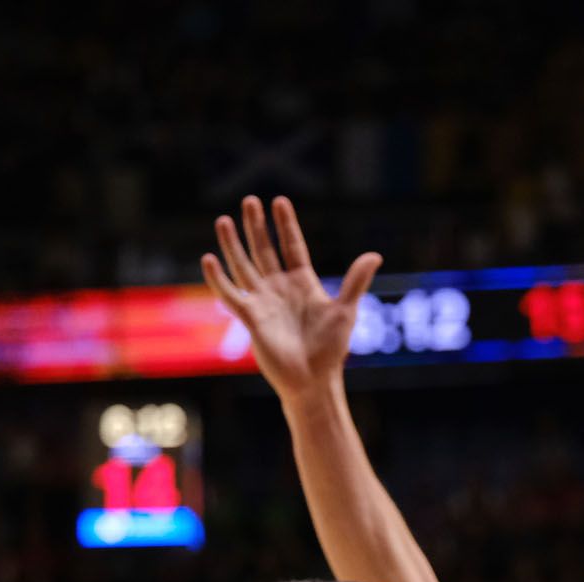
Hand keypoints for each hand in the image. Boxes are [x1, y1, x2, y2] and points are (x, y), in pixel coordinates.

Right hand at [200, 195, 382, 399]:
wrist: (314, 380)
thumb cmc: (331, 349)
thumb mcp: (346, 311)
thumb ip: (356, 281)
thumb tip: (375, 255)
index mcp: (303, 283)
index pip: (292, 246)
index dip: (286, 225)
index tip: (279, 201)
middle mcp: (280, 288)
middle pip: (265, 250)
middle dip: (257, 226)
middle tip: (249, 200)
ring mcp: (264, 302)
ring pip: (244, 266)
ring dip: (233, 244)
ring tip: (223, 220)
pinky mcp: (251, 318)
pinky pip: (231, 295)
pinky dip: (219, 279)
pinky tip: (209, 259)